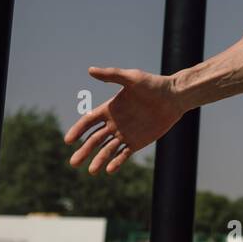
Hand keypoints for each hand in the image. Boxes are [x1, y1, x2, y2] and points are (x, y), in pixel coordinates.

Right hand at [65, 67, 184, 175]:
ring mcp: (125, 134)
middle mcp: (114, 123)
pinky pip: (123, 154)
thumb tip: (90, 70)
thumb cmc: (153, 85)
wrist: (174, 97)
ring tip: (91, 172)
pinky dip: (116, 162)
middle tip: (73, 163)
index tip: (68, 141)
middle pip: (94, 139)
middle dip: (83, 151)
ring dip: (98, 160)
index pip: (88, 122)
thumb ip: (111, 75)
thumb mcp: (131, 78)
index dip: (78, 130)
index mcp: (109, 109)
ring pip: (107, 150)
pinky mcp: (137, 142)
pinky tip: (109, 170)